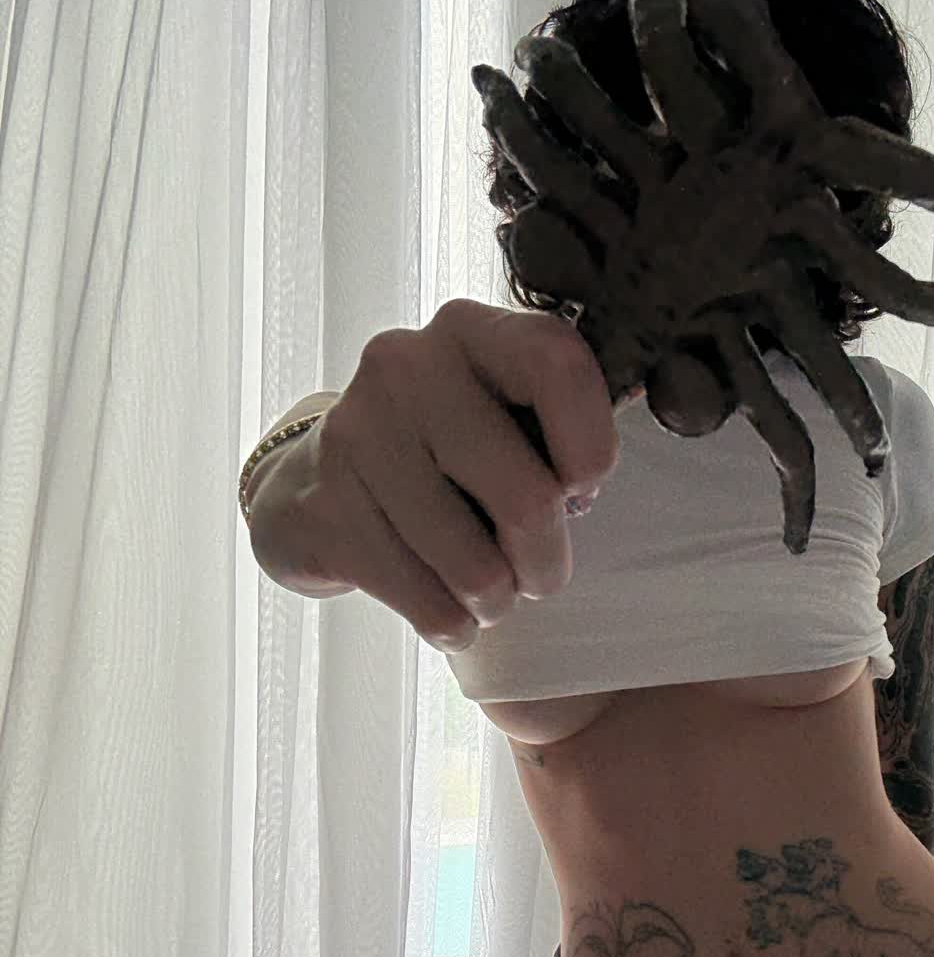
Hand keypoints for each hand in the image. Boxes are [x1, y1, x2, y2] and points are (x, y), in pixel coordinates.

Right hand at [246, 300, 624, 651]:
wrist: (319, 485)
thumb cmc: (445, 456)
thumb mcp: (503, 418)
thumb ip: (553, 431)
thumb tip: (580, 491)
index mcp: (469, 332)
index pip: (556, 365)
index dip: (591, 445)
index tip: (583, 488)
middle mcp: (406, 368)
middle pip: (528, 498)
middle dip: (546, 560)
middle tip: (540, 575)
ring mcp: (356, 435)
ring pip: (475, 567)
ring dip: (497, 599)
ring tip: (490, 593)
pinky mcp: (323, 507)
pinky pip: (424, 600)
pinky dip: (451, 623)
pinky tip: (450, 613)